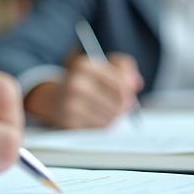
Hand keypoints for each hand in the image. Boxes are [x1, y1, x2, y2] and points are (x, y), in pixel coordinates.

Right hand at [26, 53, 142, 128]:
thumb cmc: (86, 81)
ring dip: (115, 115)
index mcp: (84, 65)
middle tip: (124, 106)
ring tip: (111, 110)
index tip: (130, 95)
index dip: (129, 91)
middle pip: (118, 102)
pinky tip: (98, 117)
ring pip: (111, 115)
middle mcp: (75, 83)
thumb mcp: (104, 66)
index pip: (119, 82)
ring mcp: (70, 104)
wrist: (57, 99)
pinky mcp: (69, 122)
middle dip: (124, 105)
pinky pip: (100, 127)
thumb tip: (136, 83)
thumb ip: (124, 68)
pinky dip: (104, 124)